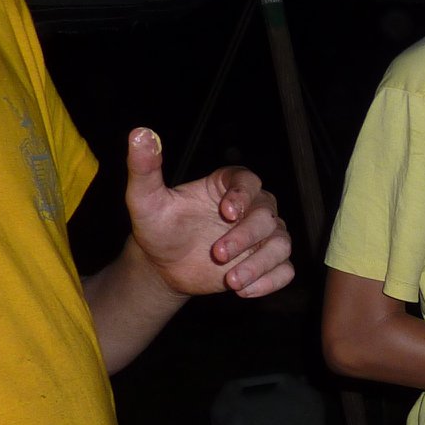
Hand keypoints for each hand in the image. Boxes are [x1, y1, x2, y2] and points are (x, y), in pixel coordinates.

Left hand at [123, 127, 294, 298]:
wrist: (163, 265)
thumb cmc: (157, 228)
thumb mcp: (145, 199)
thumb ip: (144, 168)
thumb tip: (140, 134)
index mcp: (227, 186)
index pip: (249, 181)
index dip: (243, 195)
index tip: (227, 212)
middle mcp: (251, 208)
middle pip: (268, 216)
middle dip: (245, 237)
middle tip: (217, 254)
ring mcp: (262, 237)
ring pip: (281, 245)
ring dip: (259, 264)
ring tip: (232, 281)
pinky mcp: (266, 263)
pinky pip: (285, 271)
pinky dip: (270, 281)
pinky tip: (243, 291)